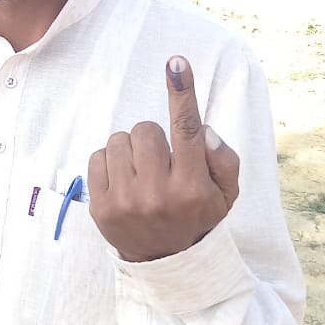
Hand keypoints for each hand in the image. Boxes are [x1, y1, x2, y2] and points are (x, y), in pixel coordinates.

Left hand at [87, 56, 239, 262]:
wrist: (165, 261)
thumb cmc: (196, 215)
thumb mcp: (226, 194)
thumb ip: (223, 160)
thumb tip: (202, 130)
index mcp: (192, 188)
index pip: (187, 130)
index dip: (182, 92)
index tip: (175, 63)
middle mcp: (158, 194)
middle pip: (145, 129)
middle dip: (153, 139)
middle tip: (160, 163)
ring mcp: (126, 202)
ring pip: (119, 140)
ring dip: (130, 150)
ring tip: (141, 173)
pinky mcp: (101, 207)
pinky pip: (98, 157)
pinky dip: (111, 163)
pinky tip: (123, 181)